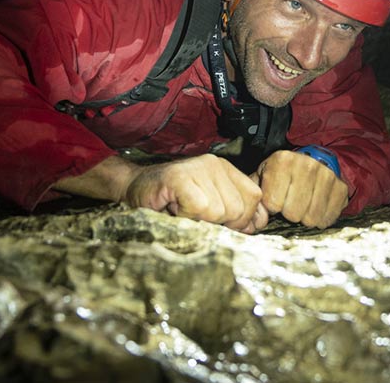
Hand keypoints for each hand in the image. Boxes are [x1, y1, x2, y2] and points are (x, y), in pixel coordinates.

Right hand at [124, 153, 264, 232]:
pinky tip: (175, 211)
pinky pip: (200, 207)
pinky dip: (187, 217)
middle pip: (239, 209)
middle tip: (195, 217)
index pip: (255, 197)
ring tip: (183, 211)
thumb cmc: (169, 203)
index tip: (221, 224)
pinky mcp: (180, 176)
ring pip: (219, 210)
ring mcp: (198, 168)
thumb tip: (257, 225)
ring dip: (199, 221)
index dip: (242, 219)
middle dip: (219, 224)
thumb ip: (235, 215)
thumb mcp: (208, 209)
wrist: (132, 189)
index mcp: (226, 171)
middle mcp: (216, 165)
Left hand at [253, 150, 347, 227]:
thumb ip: (255, 195)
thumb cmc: (284, 173)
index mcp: (283, 160)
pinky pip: (327, 219)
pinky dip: (320, 218)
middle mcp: (306, 165)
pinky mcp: (341, 188)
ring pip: (310, 218)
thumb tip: (255, 219)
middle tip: (290, 203)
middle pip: (292, 213)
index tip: (275, 199)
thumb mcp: (264, 176)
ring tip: (303, 204)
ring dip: (305, 216)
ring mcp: (326, 176)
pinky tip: (316, 207)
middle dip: (289, 213)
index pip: (272, 203)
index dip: (272, 206)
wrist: (314, 160)